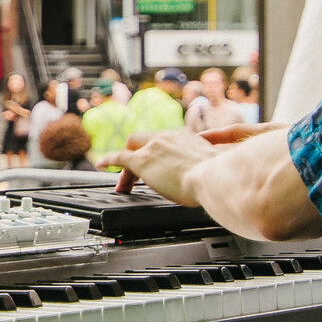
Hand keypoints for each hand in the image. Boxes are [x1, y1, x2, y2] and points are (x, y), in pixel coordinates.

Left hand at [104, 129, 219, 206]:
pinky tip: (101, 164)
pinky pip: (120, 157)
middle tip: (137, 175)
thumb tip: (212, 178)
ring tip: (125, 184)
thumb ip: (209, 168)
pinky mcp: (143, 161)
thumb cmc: (219, 178)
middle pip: (146, 141)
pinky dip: (109, 159)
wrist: (214, 178)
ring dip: (128, 167)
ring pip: (133, 148)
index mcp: (188, 138)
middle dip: (140, 156)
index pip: (166, 141)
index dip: (158, 153)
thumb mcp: (215, 168)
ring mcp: (155, 147)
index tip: (159, 164)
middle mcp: (170, 137)